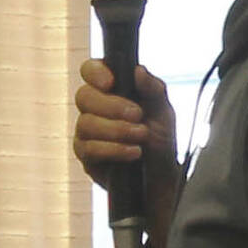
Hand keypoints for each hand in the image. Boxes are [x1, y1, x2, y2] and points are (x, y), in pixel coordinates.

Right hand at [74, 59, 177, 190]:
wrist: (163, 176)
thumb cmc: (160, 140)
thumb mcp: (164, 112)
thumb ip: (153, 89)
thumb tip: (138, 70)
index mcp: (111, 90)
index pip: (90, 70)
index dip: (96, 73)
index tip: (111, 83)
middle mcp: (94, 108)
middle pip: (84, 96)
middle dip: (112, 106)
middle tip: (138, 115)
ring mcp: (86, 132)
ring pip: (85, 123)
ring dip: (117, 130)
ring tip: (142, 136)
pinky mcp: (86, 156)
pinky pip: (88, 148)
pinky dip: (114, 149)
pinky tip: (133, 152)